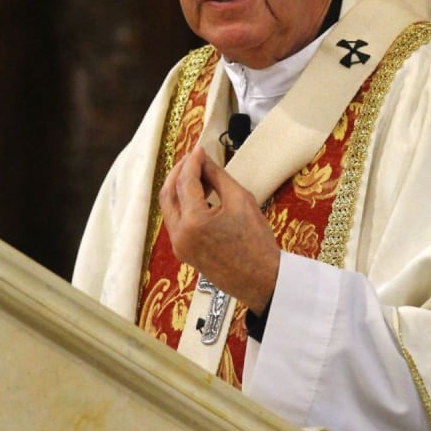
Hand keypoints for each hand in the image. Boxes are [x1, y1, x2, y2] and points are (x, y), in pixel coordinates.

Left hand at [158, 145, 279, 314]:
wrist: (262, 281)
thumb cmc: (257, 244)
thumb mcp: (241, 201)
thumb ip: (218, 177)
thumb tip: (205, 162)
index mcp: (194, 221)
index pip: (185, 181)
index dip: (192, 162)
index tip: (200, 149)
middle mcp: (180, 234)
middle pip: (168, 193)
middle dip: (179, 172)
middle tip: (194, 159)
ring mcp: (179, 246)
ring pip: (169, 208)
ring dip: (179, 188)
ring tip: (199, 175)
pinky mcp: (184, 252)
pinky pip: (176, 222)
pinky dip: (183, 205)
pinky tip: (200, 196)